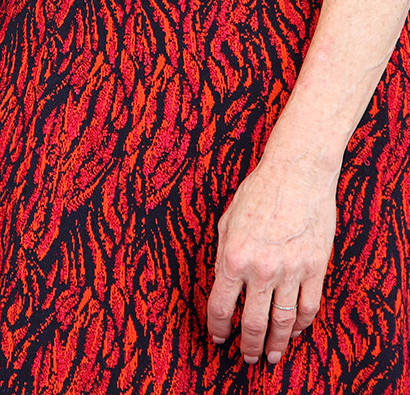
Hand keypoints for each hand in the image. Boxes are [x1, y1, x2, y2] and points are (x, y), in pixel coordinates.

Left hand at [206, 152, 337, 365]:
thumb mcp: (227, 221)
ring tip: (269, 356)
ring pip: (282, 323)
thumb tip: (223, 285)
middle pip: (252, 323)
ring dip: (274, 344)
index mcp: (233, 256)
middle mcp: (261, 269)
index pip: (220, 305)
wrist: (296, 174)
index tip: (217, 337)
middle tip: (246, 358)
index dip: (217, 327)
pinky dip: (299, 326)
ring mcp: (291, 271)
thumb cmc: (258, 192)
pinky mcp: (315, 269)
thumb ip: (224, 255)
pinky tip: (292, 332)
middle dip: (247, 345)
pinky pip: (308, 309)